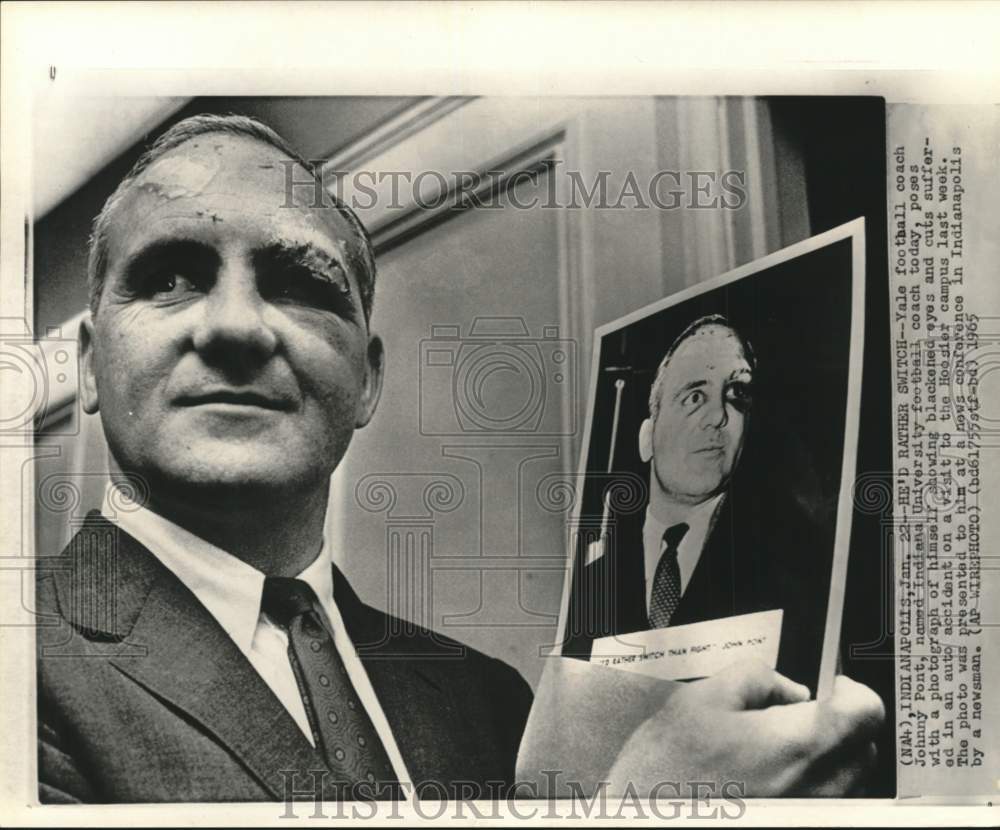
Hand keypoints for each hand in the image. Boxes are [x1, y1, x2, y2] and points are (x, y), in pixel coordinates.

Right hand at [606, 659, 883, 796]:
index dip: (846, 688)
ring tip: (769, 745)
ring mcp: (807, 812)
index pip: (866, 710)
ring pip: (843, 776)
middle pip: (861, 745)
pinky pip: (820, 799)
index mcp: (800, 743)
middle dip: (834, 721)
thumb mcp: (702, 698)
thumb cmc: (666, 770)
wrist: (643, 821)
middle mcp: (817, 786)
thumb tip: (786, 687)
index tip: (825, 684)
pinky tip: (761, 774)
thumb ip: (755, 677)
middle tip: (791, 711)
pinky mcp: (794, 825)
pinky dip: (804, 781)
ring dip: (821, 753)